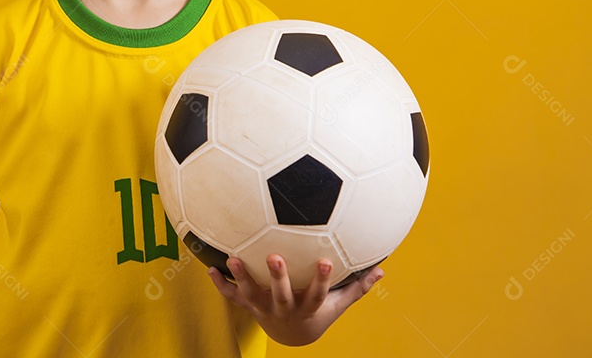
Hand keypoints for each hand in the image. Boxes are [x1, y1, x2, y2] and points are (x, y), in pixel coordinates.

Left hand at [208, 254, 383, 346]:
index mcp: (307, 307)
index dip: (320, 280)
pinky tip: (209, 268)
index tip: (324, 260)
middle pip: (281, 294)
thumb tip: (382, 270)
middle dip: (278, 277)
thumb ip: (356, 287)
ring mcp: (264, 308)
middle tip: (274, 256)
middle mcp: (284, 308)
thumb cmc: (317, 312)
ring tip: (232, 257)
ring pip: (252, 294)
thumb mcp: (337, 304)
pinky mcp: (248, 306)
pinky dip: (220, 284)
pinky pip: (232, 296)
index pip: (316, 295)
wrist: (292, 336)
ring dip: (241, 276)